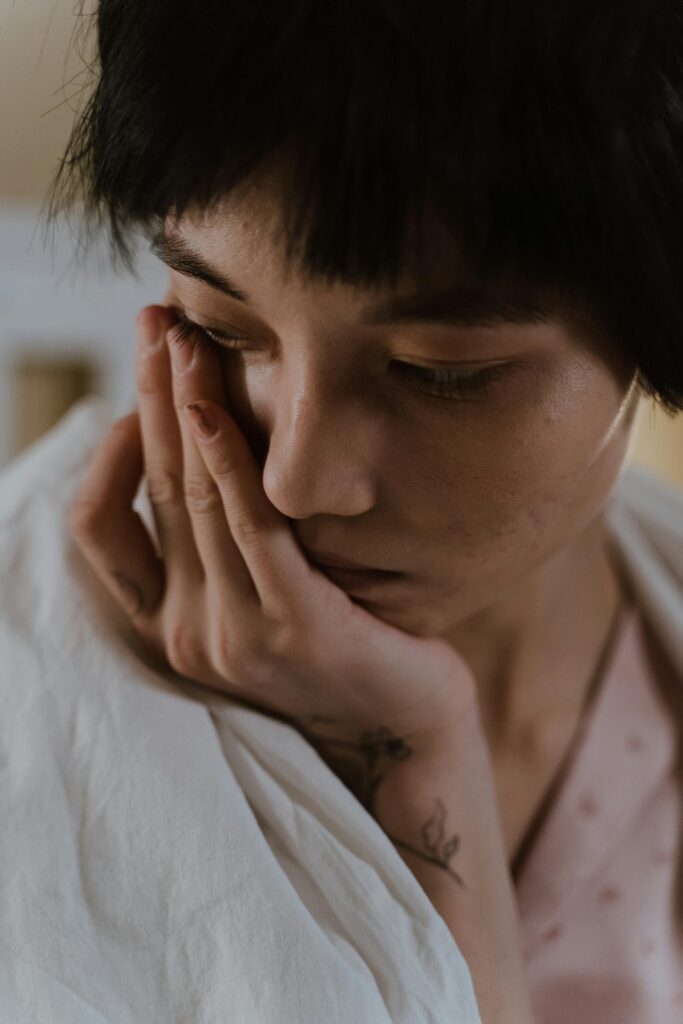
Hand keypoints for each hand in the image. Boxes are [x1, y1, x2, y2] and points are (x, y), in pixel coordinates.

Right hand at [68, 304, 476, 799]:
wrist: (408, 732)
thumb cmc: (344, 653)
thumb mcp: (265, 601)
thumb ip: (227, 549)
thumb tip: (208, 456)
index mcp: (171, 629)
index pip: (101, 532)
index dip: (111, 454)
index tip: (137, 390)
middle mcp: (186, 636)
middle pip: (152, 492)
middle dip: (149, 396)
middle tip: (154, 321)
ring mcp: (234, 636)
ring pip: (192, 499)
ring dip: (180, 407)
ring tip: (181, 337)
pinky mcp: (291, 627)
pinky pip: (249, 526)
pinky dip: (224, 459)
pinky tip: (213, 405)